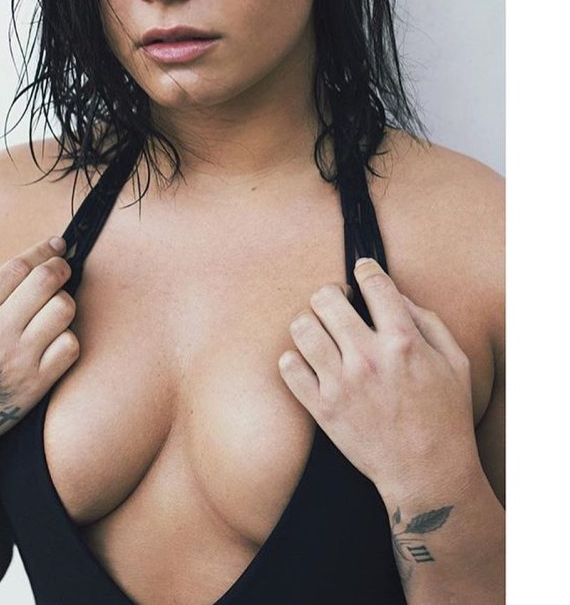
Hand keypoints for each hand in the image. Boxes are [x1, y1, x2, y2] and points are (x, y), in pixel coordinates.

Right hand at [0, 237, 78, 469]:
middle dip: (60, 268)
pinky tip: (56, 340)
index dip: (42, 250)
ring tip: (55, 310)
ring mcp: (19, 358)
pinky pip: (70, 344)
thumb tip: (33, 262)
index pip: (18, 267)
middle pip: (46, 280)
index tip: (56, 245)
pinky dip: (67, 338)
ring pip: (64, 308)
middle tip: (63, 270)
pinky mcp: (37, 383)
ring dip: (64, 304)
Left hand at [278, 258, 476, 502]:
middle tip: (337, 301)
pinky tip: (309, 361)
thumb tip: (395, 295)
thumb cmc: (446, 416)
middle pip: (326, 298)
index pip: (374, 283)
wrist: (428, 475)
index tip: (361, 269)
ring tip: (320, 330)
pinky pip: (288, 367)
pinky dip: (293, 358)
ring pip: (302, 327)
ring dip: (309, 321)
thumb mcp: (455, 362)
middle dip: (331, 292)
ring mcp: (342, 383)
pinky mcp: (322, 408)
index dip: (365, 268)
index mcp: (404, 342)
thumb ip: (427, 321)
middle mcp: (369, 358)